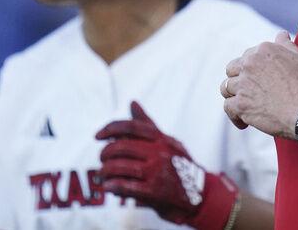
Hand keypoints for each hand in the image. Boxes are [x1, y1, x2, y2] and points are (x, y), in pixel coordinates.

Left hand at [95, 101, 238, 228]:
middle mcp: (159, 152)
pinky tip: (109, 187)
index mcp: (161, 139)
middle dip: (105, 153)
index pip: (131, 126)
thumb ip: (147, 124)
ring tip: (103, 175)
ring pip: (120, 167)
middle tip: (102, 159)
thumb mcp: (167, 142)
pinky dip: (114, 186)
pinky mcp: (155, 192)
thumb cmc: (179, 166)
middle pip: (121, 147)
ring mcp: (157, 172)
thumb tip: (132, 102)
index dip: (110, 128)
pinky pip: (127, 186)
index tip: (97, 136)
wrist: (201, 195)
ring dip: (106, 171)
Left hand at [222, 31, 297, 138]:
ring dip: (234, 96)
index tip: (259, 80)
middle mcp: (250, 63)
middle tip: (249, 92)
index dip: (251, 69)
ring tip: (245, 106)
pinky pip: (228, 107)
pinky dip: (234, 116)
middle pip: (232, 70)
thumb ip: (286, 45)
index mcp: (264, 50)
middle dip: (238, 80)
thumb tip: (281, 34)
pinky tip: (244, 122)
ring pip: (226, 88)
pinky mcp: (241, 104)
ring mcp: (243, 84)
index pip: (247, 56)